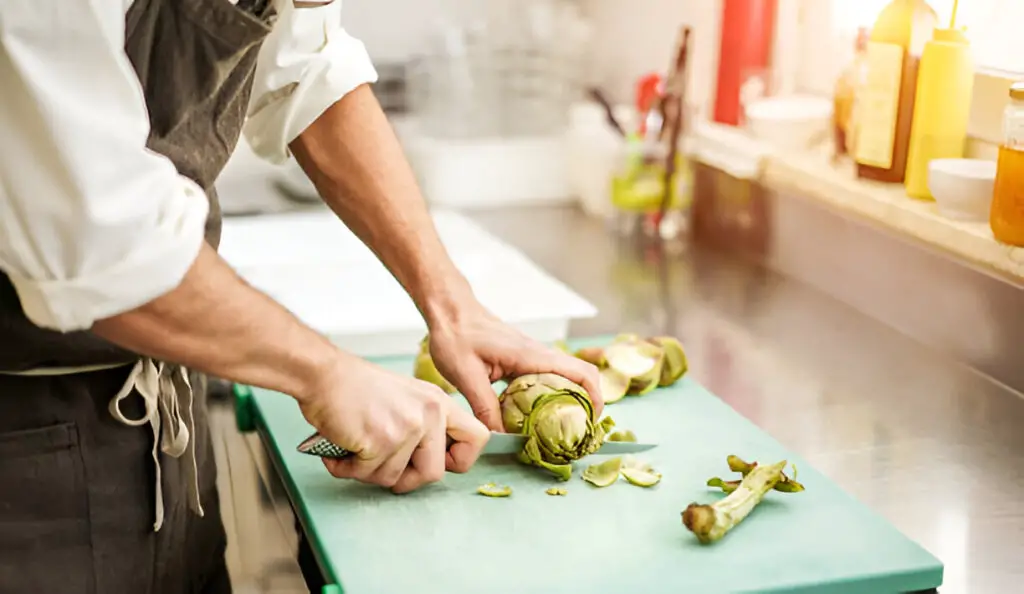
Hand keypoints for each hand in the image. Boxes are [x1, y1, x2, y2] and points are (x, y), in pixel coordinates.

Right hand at [297, 353, 489, 492]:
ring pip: (395, 479)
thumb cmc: (357, 388)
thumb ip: (424, 427)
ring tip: (355, 451)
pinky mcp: (381, 440)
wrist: (324, 374)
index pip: (478, 438)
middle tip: (383, 467)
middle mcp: (430, 414)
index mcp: (439, 403)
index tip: (436, 461)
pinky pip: (367, 475)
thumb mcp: (407, 398)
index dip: (458, 460)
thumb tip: (427, 465)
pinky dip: (348, 469)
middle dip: (406, 480)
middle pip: (435, 474)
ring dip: (369, 472)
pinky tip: (339, 452)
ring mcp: (407, 427)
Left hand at [427, 304, 602, 430]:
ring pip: (566, 376)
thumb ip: (485, 406)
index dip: (594, 397)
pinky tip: (536, 415)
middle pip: (581, 375)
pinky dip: (551, 395)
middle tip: (578, 431)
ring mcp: (532, 355)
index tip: (591, 423)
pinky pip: (548, 377)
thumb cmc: (455, 336)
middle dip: (587, 402)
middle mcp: (538, 354)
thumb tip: (501, 436)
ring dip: (571, 399)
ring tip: (561, 428)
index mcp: (530, 356)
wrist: (449, 311)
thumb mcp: (465, 375)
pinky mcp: (522, 359)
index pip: (580, 373)